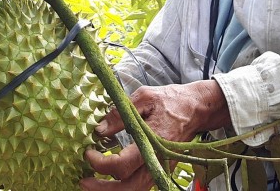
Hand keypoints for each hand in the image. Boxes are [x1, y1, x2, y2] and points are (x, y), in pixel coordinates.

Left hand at [80, 81, 231, 189]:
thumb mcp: (144, 97)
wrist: (197, 108)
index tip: (89, 153)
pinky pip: (142, 185)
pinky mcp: (162, 168)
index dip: (101, 163)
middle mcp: (158, 160)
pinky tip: (110, 180)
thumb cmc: (171, 100)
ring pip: (136, 190)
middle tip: (83, 181)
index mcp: (153, 142)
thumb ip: (120, 114)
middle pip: (128, 188)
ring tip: (92, 184)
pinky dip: (124, 187)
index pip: (122, 165)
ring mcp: (161, 167)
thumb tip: (100, 128)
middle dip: (103, 189)